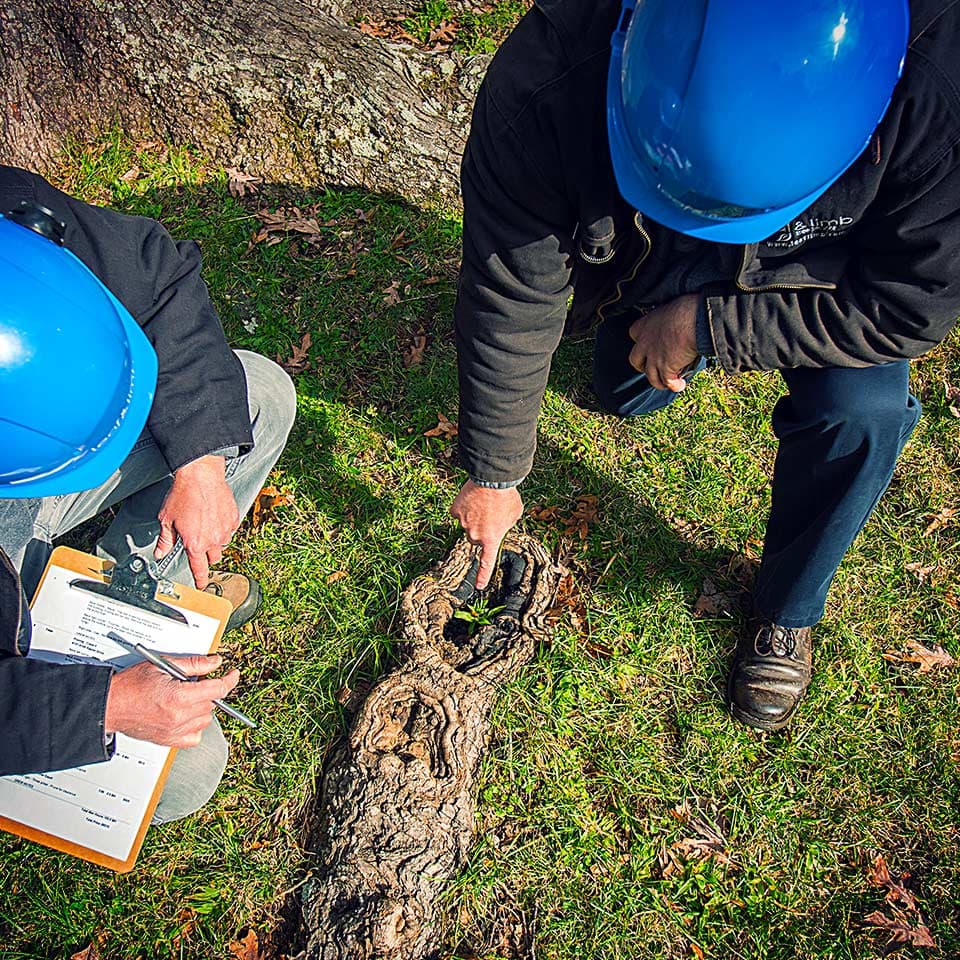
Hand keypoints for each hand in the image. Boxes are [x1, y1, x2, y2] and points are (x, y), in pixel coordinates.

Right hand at [104, 656, 239, 747]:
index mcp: (179, 697)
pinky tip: (185, 715)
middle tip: (194, 682)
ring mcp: (174, 731)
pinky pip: (194, 736)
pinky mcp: (168, 740)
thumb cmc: (129, 686)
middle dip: (209, 690)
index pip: (218, 689)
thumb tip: (214, 662)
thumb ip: (193, 664)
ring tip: (186, 697)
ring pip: (205, 719)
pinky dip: (195, 725)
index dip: (229, 679)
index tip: (233, 674)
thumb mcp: (162, 665)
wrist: (108, 706)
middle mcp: (179, 717)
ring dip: (202, 707)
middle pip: (212, 703)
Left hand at [155, 455, 238, 588]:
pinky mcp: (233, 517)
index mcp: (195, 544)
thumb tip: (160, 552)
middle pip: (213, 558)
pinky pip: (230, 529)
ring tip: (206, 527)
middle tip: (198, 544)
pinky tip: (214, 517)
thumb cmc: (183, 495)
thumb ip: (166, 540)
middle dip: (206, 555)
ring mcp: (226, 529)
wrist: (201, 475)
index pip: (199, 569)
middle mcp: (213, 540)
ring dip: (215, 541)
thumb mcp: (166, 519)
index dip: (200, 579)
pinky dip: (223, 527)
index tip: (201, 584)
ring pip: (223, 543)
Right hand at [450, 480, 523, 589]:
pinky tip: (472, 498)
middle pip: (475, 539)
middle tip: (489, 516)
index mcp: (492, 538)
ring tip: (484, 502)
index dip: (483, 575)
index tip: (479, 586)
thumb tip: (501, 524)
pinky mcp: (455, 511)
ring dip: (474, 517)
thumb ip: (507, 524)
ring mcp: (464, 524)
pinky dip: (464, 507)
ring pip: (467, 525)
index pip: (487, 562)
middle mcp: (476, 535)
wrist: (493, 480)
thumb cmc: (507, 497)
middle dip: (480, 531)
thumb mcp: (515, 514)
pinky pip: (459, 512)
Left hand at [628, 294, 699, 391]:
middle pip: (635, 360)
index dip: (642, 343)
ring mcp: (653, 356)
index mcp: (645, 324)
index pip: (634, 335)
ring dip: (658, 381)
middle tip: (653, 367)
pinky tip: (680, 385)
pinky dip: (674, 386)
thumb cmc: (689, 309)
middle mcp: (645, 342)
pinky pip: (667, 382)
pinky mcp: (665, 367)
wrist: (695, 319)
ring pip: (650, 375)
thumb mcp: (672, 309)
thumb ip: (668, 321)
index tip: (650, 345)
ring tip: (667, 382)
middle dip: (643, 366)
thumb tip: (679, 325)